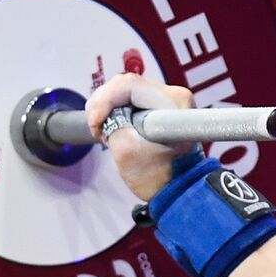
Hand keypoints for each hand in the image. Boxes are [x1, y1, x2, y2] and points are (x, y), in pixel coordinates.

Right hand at [85, 73, 200, 200]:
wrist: (179, 191)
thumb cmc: (162, 178)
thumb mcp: (128, 153)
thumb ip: (112, 125)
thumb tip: (104, 112)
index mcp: (174, 103)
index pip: (128, 86)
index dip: (105, 101)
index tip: (96, 125)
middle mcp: (173, 96)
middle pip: (125, 85)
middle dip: (103, 105)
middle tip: (97, 129)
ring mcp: (166, 102)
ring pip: (124, 92)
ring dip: (107, 109)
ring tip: (105, 132)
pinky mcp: (158, 109)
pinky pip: (129, 100)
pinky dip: (114, 112)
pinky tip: (111, 128)